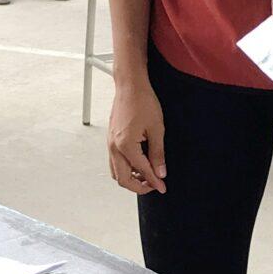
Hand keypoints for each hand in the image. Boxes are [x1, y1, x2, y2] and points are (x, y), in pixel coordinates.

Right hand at [106, 74, 166, 195]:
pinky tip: (138, 164)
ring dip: (130, 178)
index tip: (163, 188)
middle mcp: (114, 147)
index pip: (142, 171)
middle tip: (154, 185)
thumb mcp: (157, 129)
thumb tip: (161, 173)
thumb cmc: (143, 102)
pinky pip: (114, 162)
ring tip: (147, 176)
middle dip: (138, 186)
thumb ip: (158, 154)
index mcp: (125, 145)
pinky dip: (125, 168)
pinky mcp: (110, 139)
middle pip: (122, 179)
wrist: (130, 85)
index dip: (154, 182)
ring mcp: (110, 143)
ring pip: (116, 172)